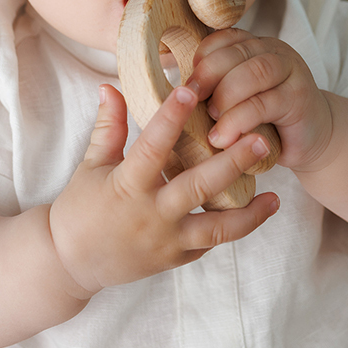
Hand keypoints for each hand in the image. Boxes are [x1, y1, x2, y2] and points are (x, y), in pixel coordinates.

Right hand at [48, 84, 278, 297]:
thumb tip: (111, 85)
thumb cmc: (79, 208)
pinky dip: (233, 229)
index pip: (153, 145)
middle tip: (261, 139)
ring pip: (216, 227)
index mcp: (126, 184)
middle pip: (199, 186)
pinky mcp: (175, 259)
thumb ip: (108, 126)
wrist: (70, 263)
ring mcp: (166, 241)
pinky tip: (255, 213)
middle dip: (233, 163)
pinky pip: (210, 243)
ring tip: (276, 197)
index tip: (191, 90)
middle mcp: (151, 214)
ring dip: (249, 212)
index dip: (172, 117)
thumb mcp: (90, 165)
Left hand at [187, 29, 334, 172]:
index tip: (187, 86)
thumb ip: (217, 89)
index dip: (202, 58)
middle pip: (237, 53)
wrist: (316, 139)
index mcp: (256, 46)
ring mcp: (292, 72)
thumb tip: (175, 93)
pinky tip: (225, 139)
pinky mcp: (300, 98)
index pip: (224, 39)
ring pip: (253, 73)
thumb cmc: (268, 119)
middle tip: (192, 102)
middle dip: (209, 76)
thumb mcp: (240, 99)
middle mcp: (275, 52)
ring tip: (211, 123)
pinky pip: (264, 103)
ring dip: (225, 98)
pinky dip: (239, 121)